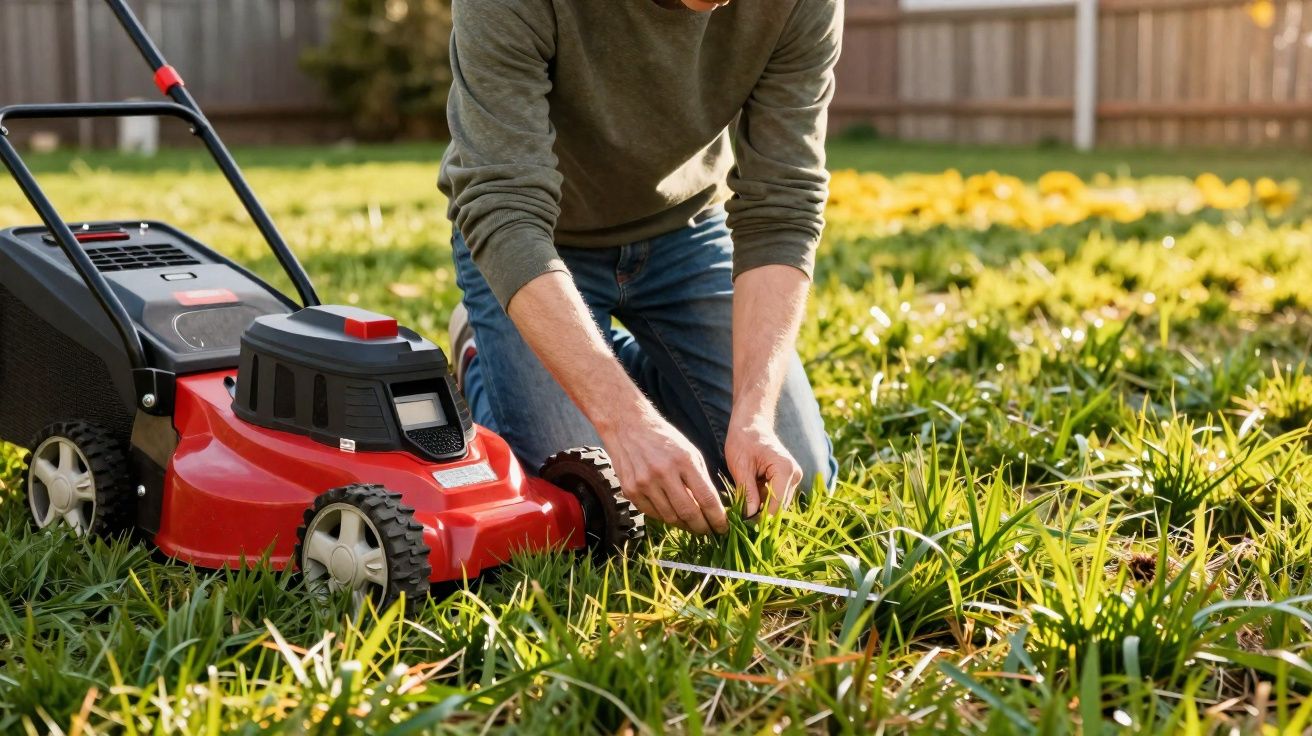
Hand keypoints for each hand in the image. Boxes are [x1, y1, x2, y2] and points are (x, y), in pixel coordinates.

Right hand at [598, 405, 728, 534]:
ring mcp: (645, 483)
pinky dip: (665, 517)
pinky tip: (672, 514)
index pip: (706, 498)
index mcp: (684, 461)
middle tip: (709, 532)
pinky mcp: (630, 491)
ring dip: (684, 525)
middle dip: (702, 527)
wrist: (628, 428)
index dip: (717, 518)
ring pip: (670, 517)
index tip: (723, 528)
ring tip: (692, 524)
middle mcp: (664, 473)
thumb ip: (700, 479)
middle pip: (688, 513)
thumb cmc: (664, 439)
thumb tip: (711, 508)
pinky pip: (652, 514)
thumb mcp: (690, 452)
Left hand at [725, 416, 802, 517]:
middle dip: (760, 516)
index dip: (760, 519)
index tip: (742, 526)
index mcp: (785, 470)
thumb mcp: (740, 466)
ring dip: (761, 510)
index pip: (776, 505)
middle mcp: (795, 475)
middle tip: (739, 523)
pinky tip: (747, 503)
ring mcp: (793, 478)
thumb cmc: (743, 440)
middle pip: (779, 507)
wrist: (752, 423)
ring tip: (741, 513)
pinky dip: (762, 502)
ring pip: (778, 505)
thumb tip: (748, 517)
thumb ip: (747, 492)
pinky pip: (776, 498)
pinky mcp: (787, 480)